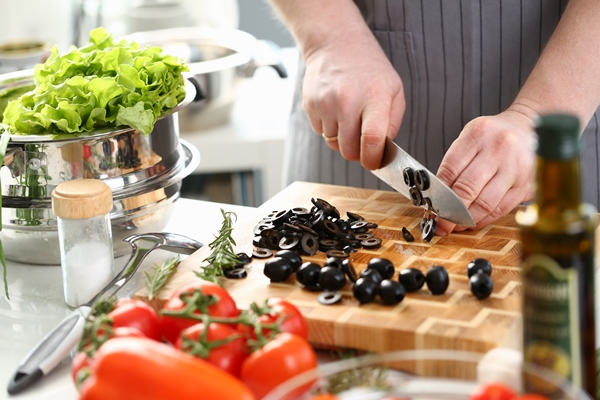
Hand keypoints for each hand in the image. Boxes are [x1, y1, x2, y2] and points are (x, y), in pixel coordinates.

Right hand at [301, 30, 404, 169]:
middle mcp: (347, 101)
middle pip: (349, 150)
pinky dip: (329, 128)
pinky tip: (335, 109)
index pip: (371, 140)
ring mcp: (325, 104)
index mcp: (374, 97)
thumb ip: (393, 123)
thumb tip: (383, 151)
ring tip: (349, 116)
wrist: (335, 43)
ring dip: (342, 139)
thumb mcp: (394, 89)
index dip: (372, 159)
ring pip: (333, 144)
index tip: (374, 163)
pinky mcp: (310, 106)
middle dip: (358, 153)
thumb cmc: (369, 68)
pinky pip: (320, 132)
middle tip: (363, 142)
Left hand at [435, 109, 536, 233]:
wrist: (527, 128)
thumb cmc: (492, 136)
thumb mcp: (470, 138)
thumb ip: (454, 164)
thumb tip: (437, 197)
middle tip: (440, 223)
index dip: (438, 193)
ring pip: (485, 204)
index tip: (431, 207)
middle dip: (450, 211)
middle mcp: (498, 150)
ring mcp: (516, 168)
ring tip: (455, 225)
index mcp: (478, 135)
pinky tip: (473, 221)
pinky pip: (501, 209)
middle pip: (467, 189)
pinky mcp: (527, 185)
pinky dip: (484, 219)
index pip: (450, 170)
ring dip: (466, 219)